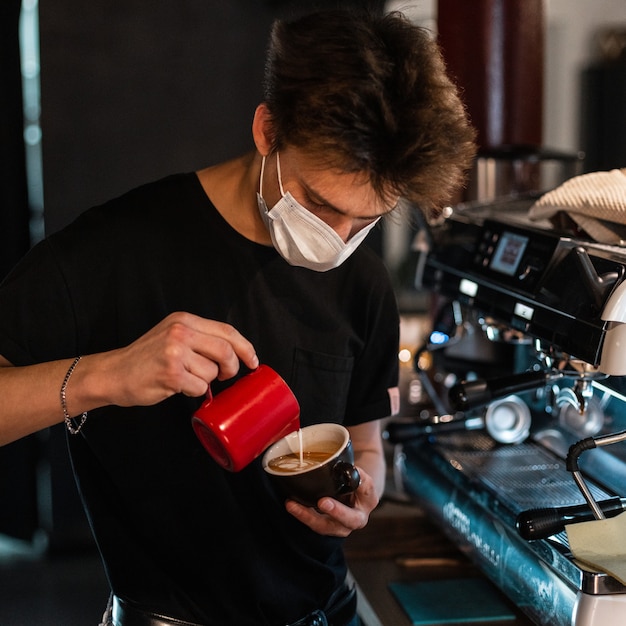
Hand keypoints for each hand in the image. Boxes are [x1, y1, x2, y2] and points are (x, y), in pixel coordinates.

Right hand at [94, 311, 258, 407]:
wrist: (113, 373)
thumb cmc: (146, 358)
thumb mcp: (173, 335)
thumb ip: (200, 338)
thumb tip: (235, 353)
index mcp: (185, 320)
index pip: (227, 330)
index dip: (245, 347)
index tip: (253, 360)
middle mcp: (181, 331)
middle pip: (226, 351)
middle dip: (232, 368)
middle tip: (226, 376)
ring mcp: (176, 352)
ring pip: (213, 371)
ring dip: (205, 381)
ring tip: (186, 378)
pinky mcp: (171, 373)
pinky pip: (199, 387)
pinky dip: (194, 392)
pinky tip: (178, 386)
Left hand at [284, 465, 378, 536]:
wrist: (353, 494)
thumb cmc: (353, 480)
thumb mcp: (357, 472)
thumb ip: (351, 469)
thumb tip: (341, 463)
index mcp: (369, 498)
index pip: (367, 488)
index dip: (361, 481)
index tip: (353, 471)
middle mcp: (358, 517)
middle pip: (349, 519)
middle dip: (336, 511)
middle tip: (323, 502)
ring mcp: (341, 525)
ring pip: (326, 526)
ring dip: (309, 516)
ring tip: (293, 505)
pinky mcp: (327, 526)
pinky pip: (314, 523)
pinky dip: (302, 515)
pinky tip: (292, 505)